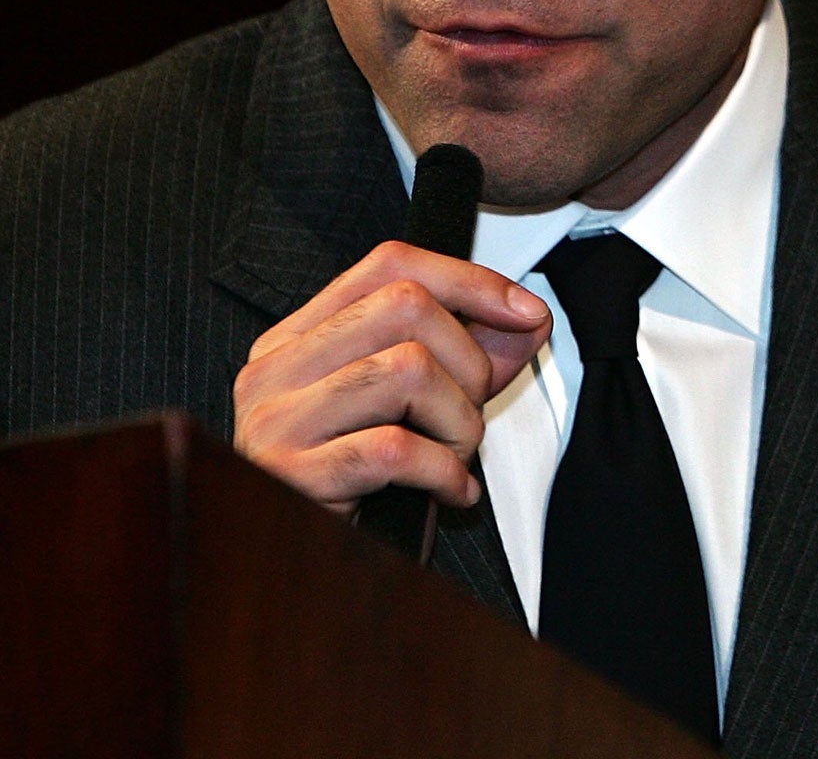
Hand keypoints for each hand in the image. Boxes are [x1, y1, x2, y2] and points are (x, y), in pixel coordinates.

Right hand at [233, 241, 551, 514]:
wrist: (306, 567)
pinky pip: (395, 448)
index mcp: (298, 338)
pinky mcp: (288, 475)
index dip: (469, 280)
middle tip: (470, 414)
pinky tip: (450, 491)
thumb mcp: (419, 405)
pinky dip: (444, 471)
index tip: (527, 313)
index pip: (389, 265)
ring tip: (456, 457)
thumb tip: (529, 315)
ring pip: (407, 369)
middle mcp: (275, 369)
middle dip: (469, 361)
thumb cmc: (362, 486)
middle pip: (406, 306)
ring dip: (460, 421)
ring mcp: (273, 420)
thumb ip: (470, 353)